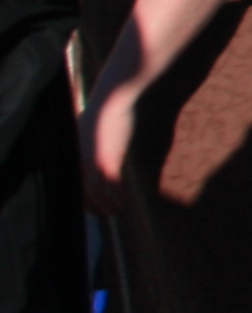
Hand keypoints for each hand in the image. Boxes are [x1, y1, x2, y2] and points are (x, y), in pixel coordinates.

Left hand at [79, 93, 135, 219]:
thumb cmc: (99, 113)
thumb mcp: (82, 132)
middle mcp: (75, 164)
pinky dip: (116, 197)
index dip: (79, 200)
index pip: (68, 187)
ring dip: (104, 207)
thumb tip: (83, 155)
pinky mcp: (107, 161)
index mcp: (68, 158)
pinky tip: (121, 202)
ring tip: (113, 211)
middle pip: (79, 196)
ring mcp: (91, 164)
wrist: (111, 100)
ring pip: (94, 196)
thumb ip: (81, 147)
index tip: (89, 206)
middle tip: (101, 212)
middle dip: (91, 208)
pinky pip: (110, 187)